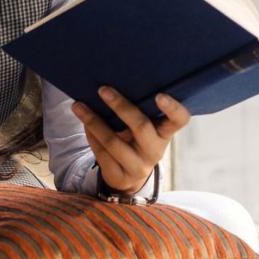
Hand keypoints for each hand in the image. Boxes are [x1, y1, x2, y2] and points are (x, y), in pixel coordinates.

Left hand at [71, 86, 190, 193]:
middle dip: (120, 107)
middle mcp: (155, 150)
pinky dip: (90, 135)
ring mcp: (138, 166)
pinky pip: (101, 153)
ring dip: (93, 121)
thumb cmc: (138, 140)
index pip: (179, 120)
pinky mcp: (119, 176)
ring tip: (78, 105)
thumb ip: (140, 111)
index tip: (159, 95)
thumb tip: (115, 81)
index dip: (172, 108)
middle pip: (141, 127)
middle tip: (103, 89)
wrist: (130, 176)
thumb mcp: (147, 128)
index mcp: (165, 133)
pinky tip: (83, 122)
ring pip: (113, 142)